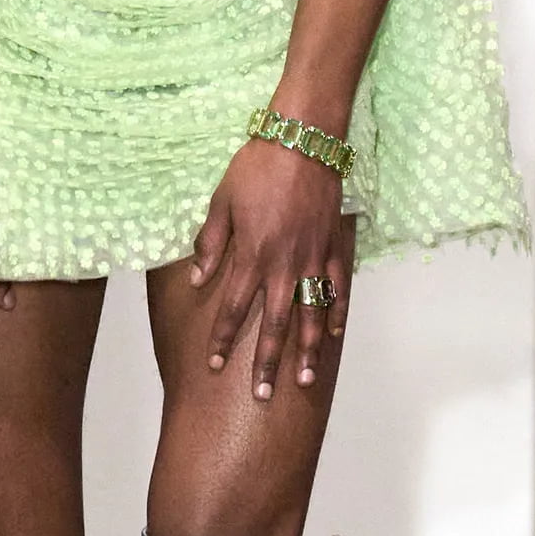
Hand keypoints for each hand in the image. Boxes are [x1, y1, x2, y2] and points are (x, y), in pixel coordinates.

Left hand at [188, 136, 350, 397]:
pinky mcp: (332, 245)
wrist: (303, 140)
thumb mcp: (221, 202)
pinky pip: (336, 285)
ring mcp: (311, 256)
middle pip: (274, 322)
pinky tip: (333, 336)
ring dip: (306, 349)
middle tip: (262, 394)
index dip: (224, 339)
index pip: (234, 307)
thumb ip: (211, 243)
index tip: (216, 366)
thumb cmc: (256, 167)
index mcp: (251, 253)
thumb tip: (198, 279)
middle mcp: (282, 262)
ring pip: (309, 312)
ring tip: (304, 379)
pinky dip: (336, 312)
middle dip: (267, 361)